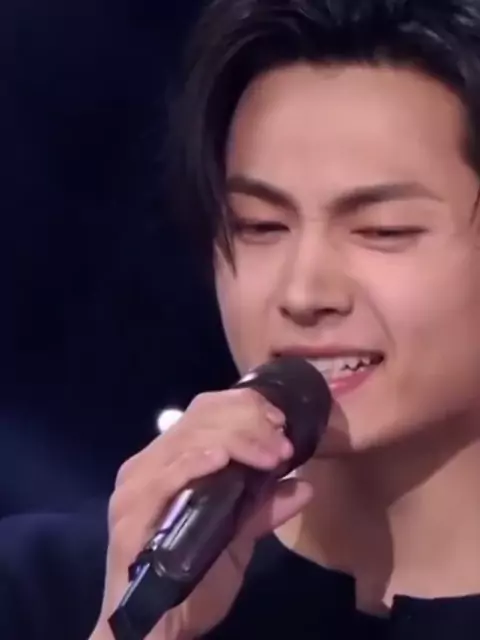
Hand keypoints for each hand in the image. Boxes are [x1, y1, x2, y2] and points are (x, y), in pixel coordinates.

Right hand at [91, 388, 312, 638]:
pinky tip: (220, 459)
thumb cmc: (193, 579)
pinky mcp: (130, 515)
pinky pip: (163, 477)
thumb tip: (305, 485)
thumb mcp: (236, 537)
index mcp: (169, 460)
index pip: (204, 411)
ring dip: (235, 441)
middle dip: (248, 423)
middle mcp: (147, 464)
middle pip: (199, 420)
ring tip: (270, 453)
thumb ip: (263, 508)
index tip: (281, 423)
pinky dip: (193, 463)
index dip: (244, 408)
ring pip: (187, 441)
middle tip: (283, 441)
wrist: (156, 631)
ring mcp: (135, 487)